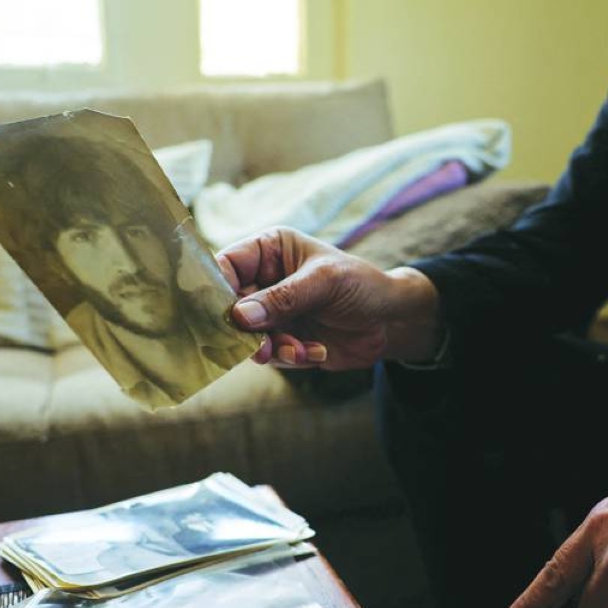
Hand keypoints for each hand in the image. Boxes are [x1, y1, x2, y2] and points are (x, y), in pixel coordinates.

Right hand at [215, 227, 443, 369]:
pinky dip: (290, 357)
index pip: (226, 264)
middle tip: (261, 347)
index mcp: (269, 250)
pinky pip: (270, 354)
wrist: (391, 321)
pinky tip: (316, 352)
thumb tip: (239, 316)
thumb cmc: (362, 285)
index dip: (216, 288)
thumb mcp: (325, 283)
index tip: (222, 315)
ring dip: (272, 348)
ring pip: (247, 336)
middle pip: (230, 306)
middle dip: (247, 330)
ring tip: (300, 350)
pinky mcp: (282, 338)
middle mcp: (264, 280)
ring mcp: (272, 311)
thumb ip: (283, 298)